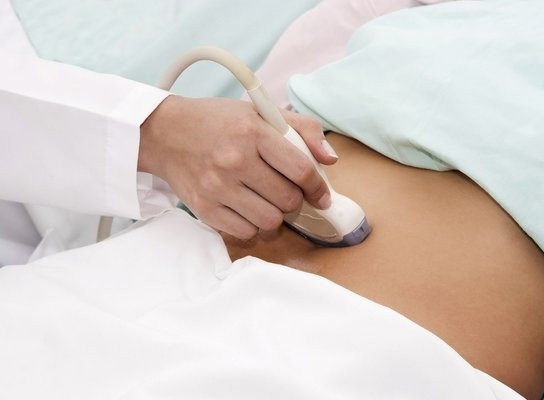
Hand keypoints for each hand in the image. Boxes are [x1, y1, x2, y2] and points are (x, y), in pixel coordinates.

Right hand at [138, 95, 338, 239]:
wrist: (165, 133)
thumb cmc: (218, 122)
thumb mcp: (261, 112)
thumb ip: (303, 129)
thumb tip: (331, 160)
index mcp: (253, 132)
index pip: (301, 170)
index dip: (318, 187)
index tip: (321, 194)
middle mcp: (235, 160)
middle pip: (288, 200)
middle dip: (294, 200)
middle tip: (286, 191)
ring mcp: (217, 187)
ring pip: (270, 221)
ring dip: (275, 215)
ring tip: (266, 201)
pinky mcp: (204, 208)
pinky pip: (245, 232)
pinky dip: (252, 225)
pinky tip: (246, 208)